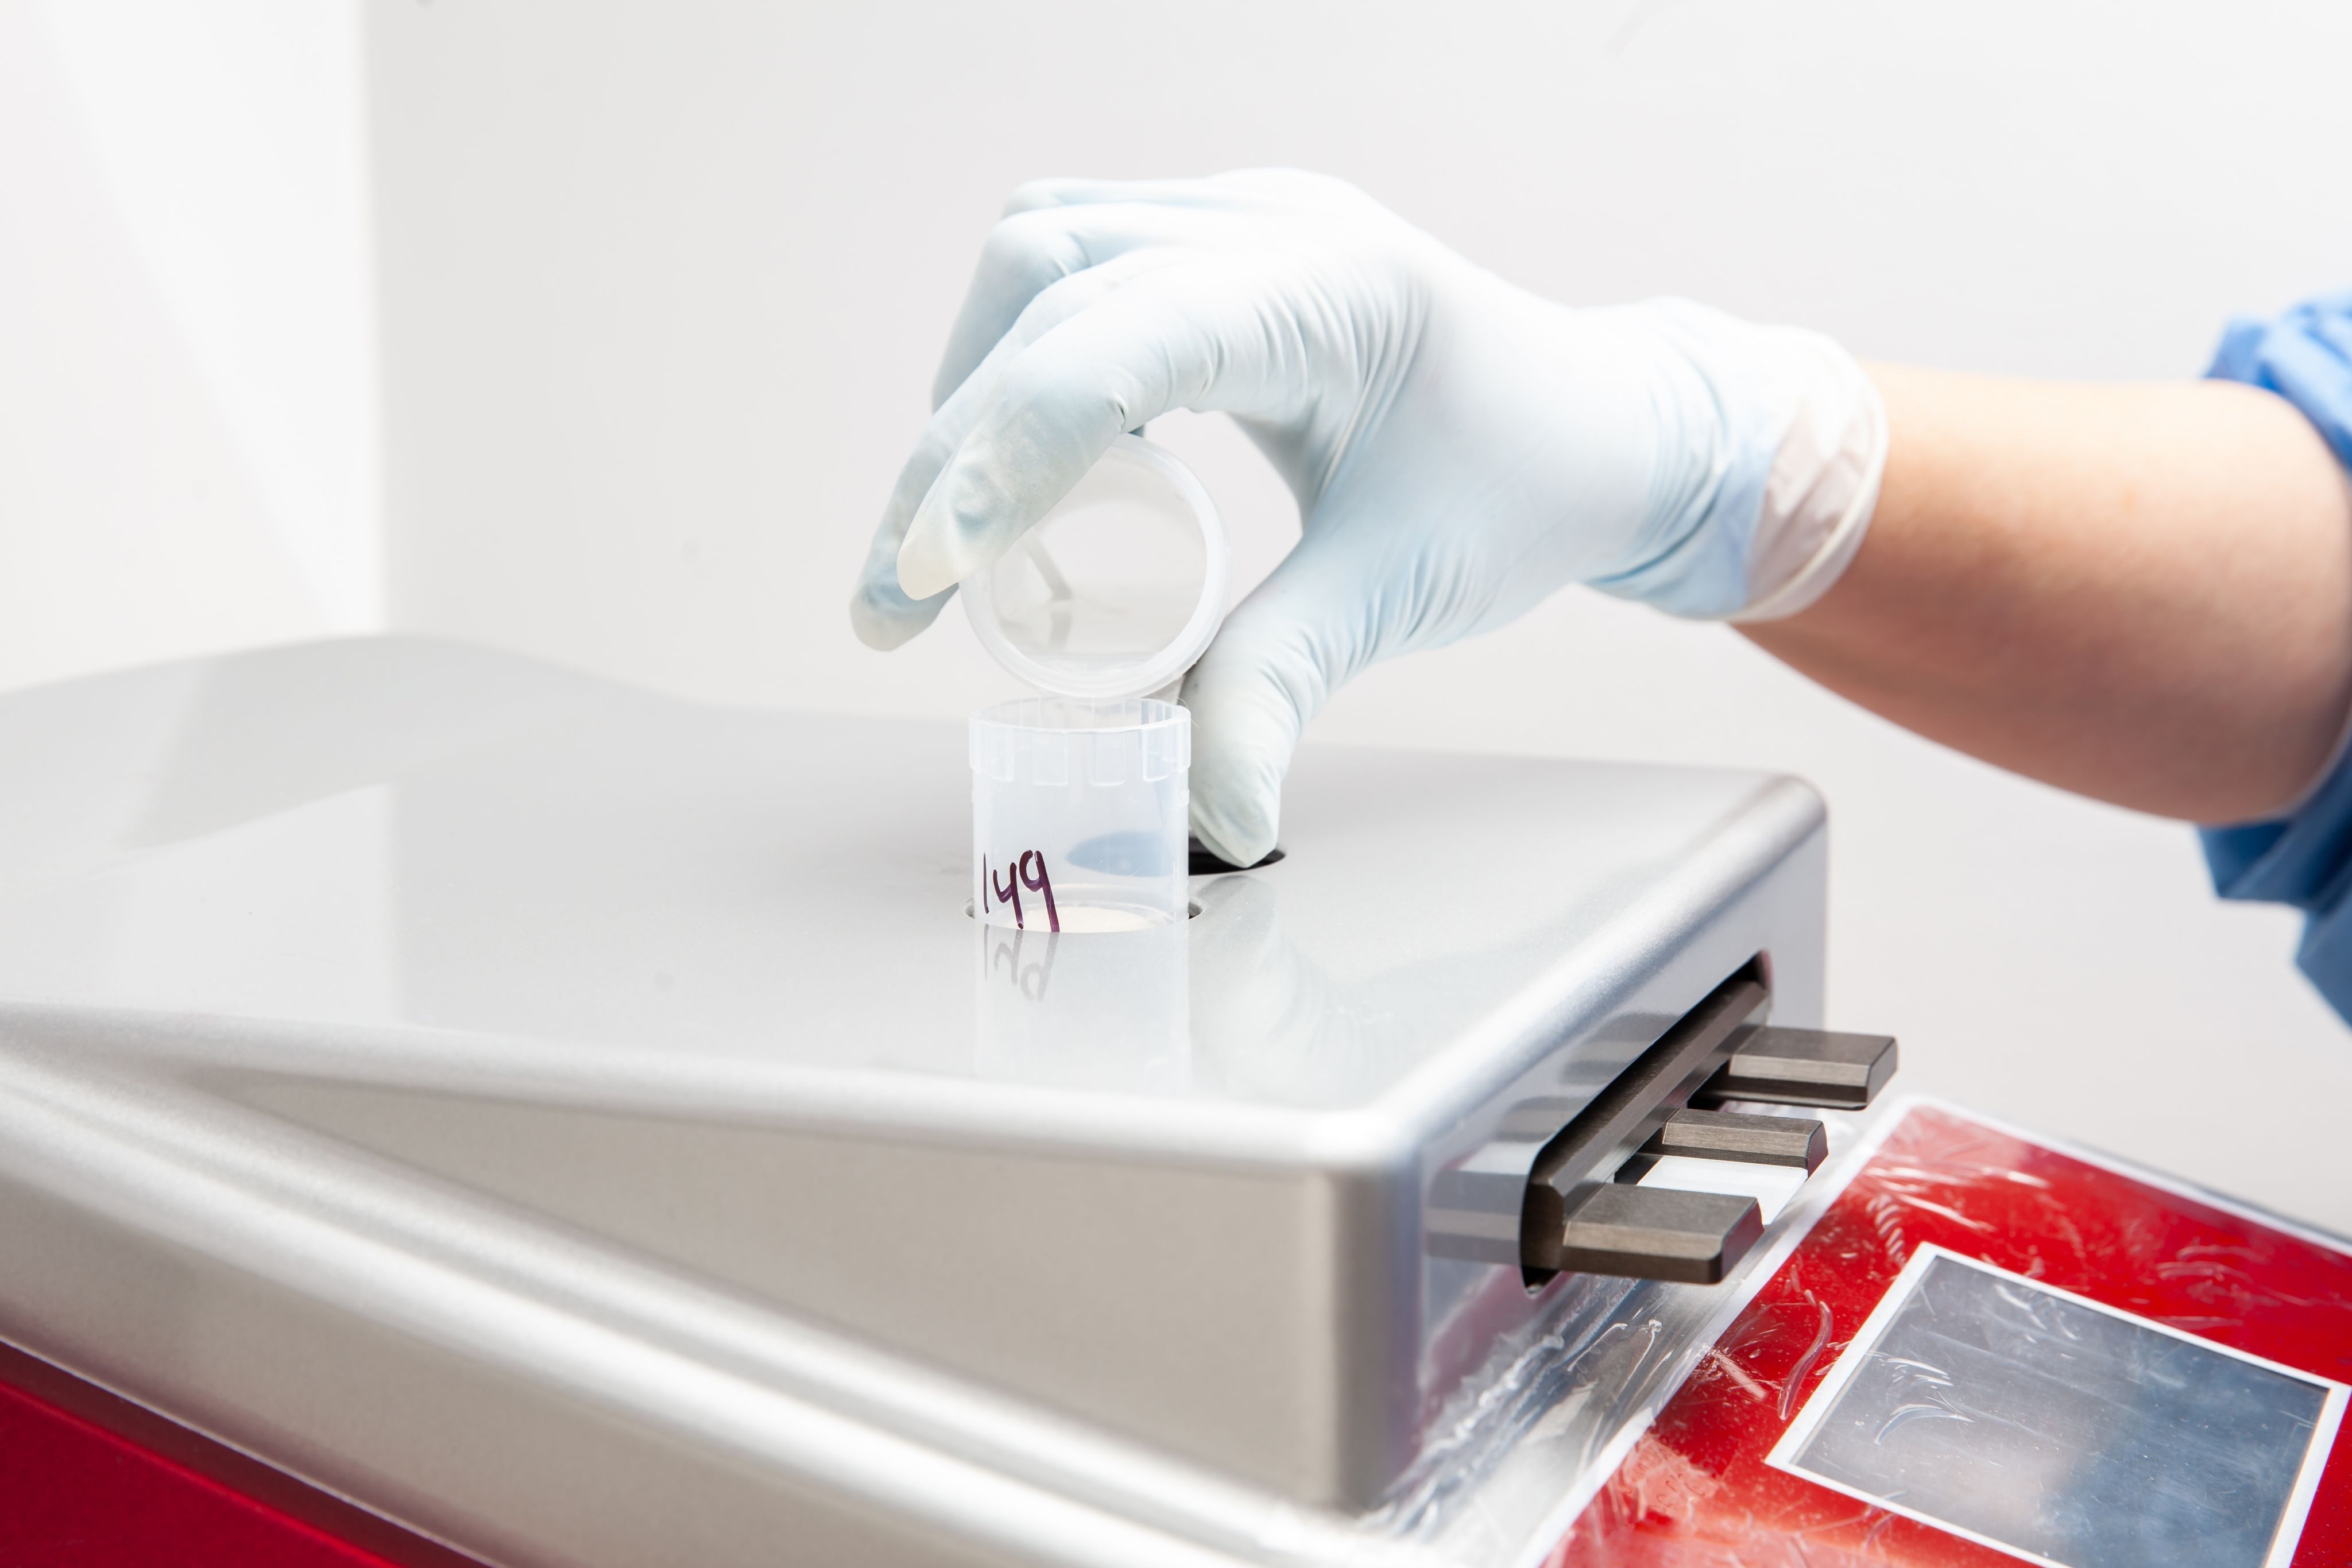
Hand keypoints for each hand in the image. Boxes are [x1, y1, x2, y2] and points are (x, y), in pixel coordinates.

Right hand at [851, 170, 1881, 864]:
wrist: (1606, 423)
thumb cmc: (1525, 490)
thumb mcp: (1401, 593)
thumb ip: (1281, 689)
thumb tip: (1212, 813)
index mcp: (1330, 288)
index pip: (1113, 345)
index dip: (999, 457)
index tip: (927, 577)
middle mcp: (1274, 221)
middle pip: (1045, 292)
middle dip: (954, 450)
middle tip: (903, 597)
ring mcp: (1245, 216)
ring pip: (1041, 258)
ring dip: (975, 388)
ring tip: (957, 530)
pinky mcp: (1222, 244)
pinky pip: (1076, 266)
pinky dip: (1023, 362)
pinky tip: (1026, 460)